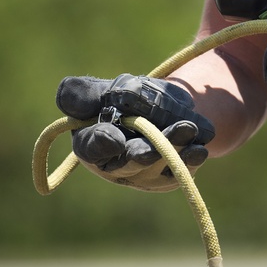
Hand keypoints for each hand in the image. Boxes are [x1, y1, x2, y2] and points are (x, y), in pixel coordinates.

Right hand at [55, 74, 215, 192]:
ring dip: (171, 150)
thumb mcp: (106, 89)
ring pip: (157, 169)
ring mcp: (143, 175)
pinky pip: (180, 171)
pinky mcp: (168, 176)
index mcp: (92, 144)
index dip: (101, 144)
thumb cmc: (126, 98)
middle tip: (154, 147)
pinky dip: (190, 159)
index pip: (91, 148)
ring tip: (187, 129)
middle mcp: (116, 166)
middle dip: (142, 156)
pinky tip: (199, 148)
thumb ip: (85, 94)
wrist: (164, 105)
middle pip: (126, 166)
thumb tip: (66, 96)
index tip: (114, 137)